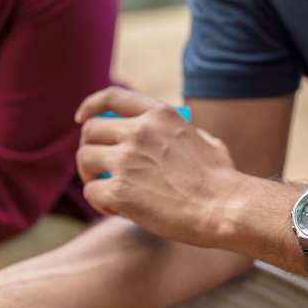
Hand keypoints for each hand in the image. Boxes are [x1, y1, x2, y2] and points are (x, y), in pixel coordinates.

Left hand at [75, 86, 235, 245]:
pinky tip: (116, 210)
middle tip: (97, 167)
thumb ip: (177, 132)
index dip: (90, 106)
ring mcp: (126, 160)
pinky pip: (90, 191)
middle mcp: (138, 131)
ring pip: (85, 159)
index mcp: (159, 114)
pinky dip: (98, 201)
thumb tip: (165, 135)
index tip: (80, 118)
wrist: (227, 210)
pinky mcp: (119, 190)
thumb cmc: (222, 181)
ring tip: (106, 189)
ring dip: (90, 175)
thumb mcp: (203, 139)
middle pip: (90, 131)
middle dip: (89, 148)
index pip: (111, 97)